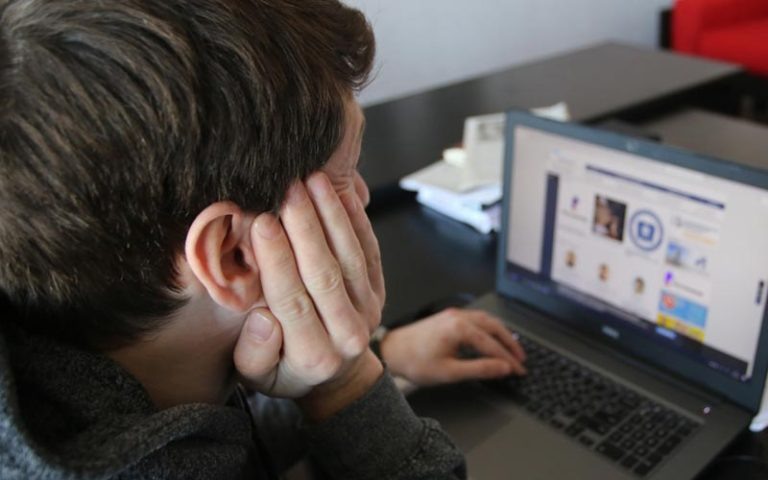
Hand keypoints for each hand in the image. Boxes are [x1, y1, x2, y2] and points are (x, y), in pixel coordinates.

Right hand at [233, 172, 385, 418]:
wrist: (338, 376)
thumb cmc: (288, 369)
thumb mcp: (258, 376)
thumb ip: (255, 352)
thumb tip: (263, 317)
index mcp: (312, 356)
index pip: (292, 300)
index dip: (277, 260)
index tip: (261, 222)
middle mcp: (347, 335)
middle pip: (324, 274)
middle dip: (305, 228)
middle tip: (287, 189)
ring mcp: (368, 311)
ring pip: (351, 258)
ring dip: (332, 216)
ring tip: (313, 180)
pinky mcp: (379, 292)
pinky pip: (371, 253)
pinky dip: (359, 222)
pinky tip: (343, 194)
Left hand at [380, 308, 525, 385]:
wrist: (393, 351)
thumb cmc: (416, 362)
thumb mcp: (451, 372)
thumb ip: (480, 369)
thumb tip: (503, 368)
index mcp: (460, 329)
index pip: (493, 345)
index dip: (508, 360)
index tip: (519, 370)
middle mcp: (458, 317)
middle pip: (495, 327)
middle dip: (510, 344)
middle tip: (521, 359)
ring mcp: (453, 314)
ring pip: (487, 320)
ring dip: (502, 334)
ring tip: (511, 349)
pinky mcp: (449, 317)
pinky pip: (477, 318)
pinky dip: (490, 328)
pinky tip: (492, 338)